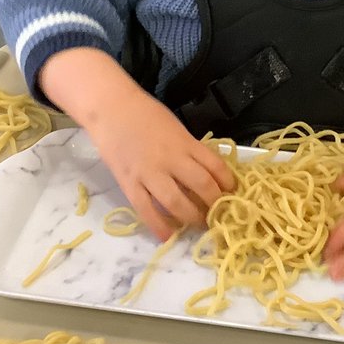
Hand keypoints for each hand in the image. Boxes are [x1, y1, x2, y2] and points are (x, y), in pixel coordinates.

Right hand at [40, 47, 234, 240]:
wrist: (111, 108)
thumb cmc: (145, 114)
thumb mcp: (176, 127)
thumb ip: (190, 149)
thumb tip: (206, 172)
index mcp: (186, 143)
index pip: (216, 166)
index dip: (228, 183)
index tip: (232, 193)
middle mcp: (172, 159)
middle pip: (202, 186)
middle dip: (214, 204)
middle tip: (218, 214)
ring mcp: (150, 173)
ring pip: (177, 202)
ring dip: (191, 217)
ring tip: (198, 224)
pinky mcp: (129, 183)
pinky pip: (146, 210)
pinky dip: (159, 226)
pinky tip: (168, 236)